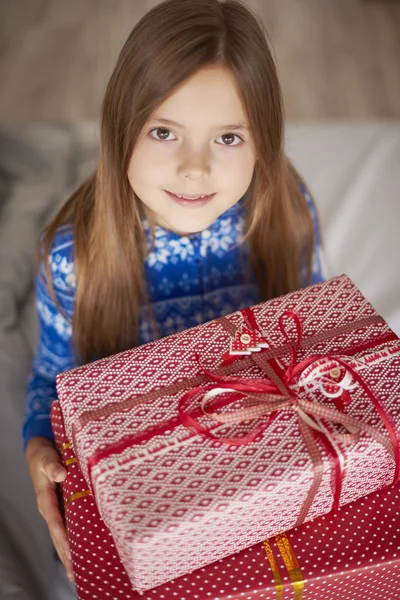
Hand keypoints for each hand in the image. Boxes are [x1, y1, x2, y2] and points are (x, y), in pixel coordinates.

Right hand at [25, 436, 73, 581]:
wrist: (40, 451)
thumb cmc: (44, 455)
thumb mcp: (46, 457)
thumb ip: (53, 466)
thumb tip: (61, 474)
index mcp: (45, 499)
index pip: (55, 522)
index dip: (63, 538)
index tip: (71, 553)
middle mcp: (50, 508)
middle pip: (58, 536)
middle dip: (65, 554)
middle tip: (75, 573)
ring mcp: (55, 509)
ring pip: (61, 535)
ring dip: (68, 552)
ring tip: (77, 572)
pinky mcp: (62, 506)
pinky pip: (67, 527)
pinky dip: (72, 541)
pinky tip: (80, 552)